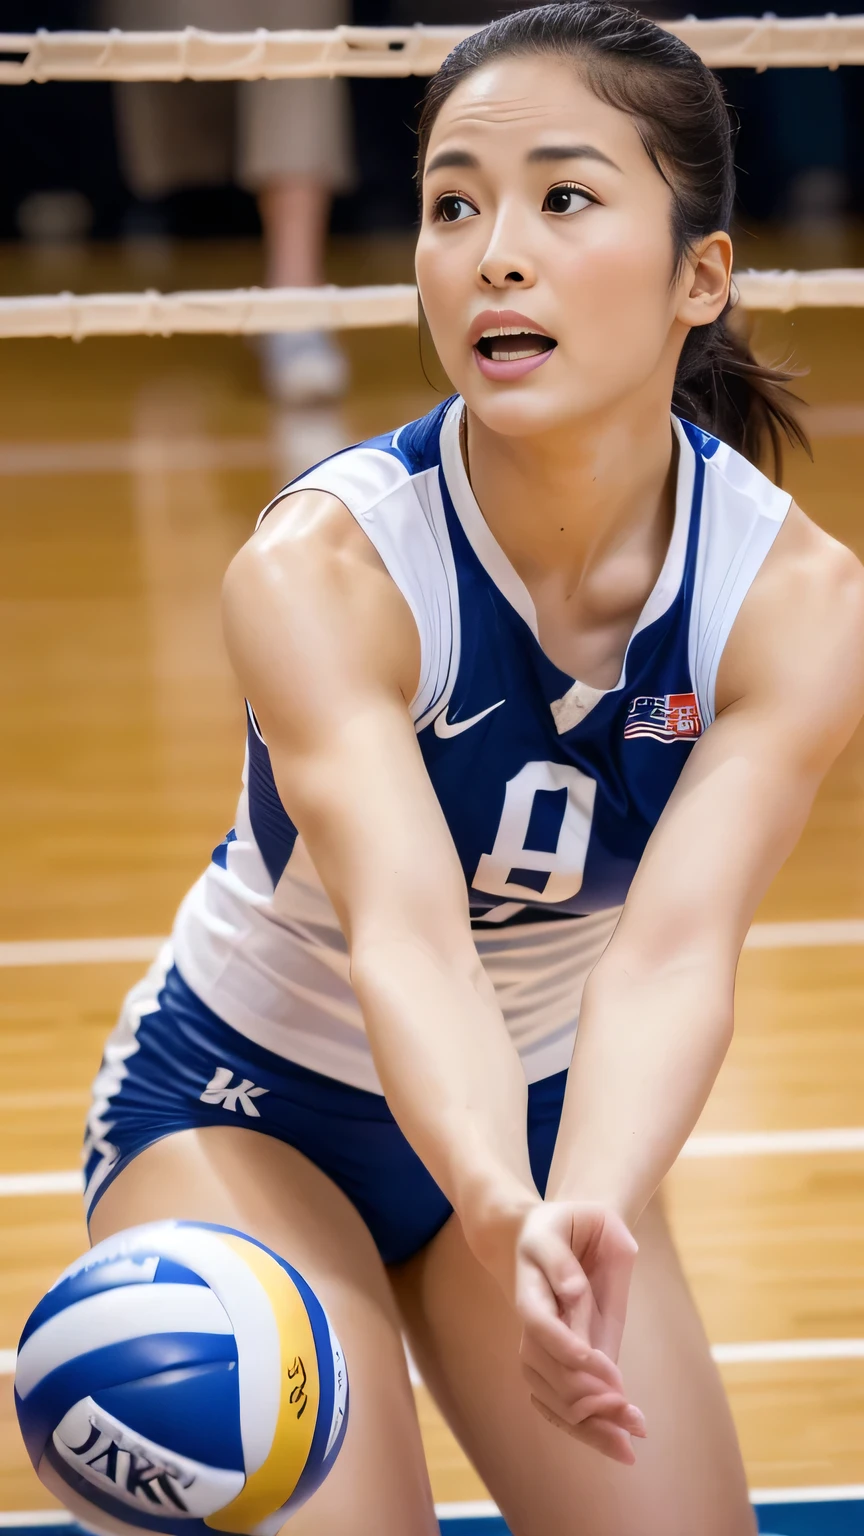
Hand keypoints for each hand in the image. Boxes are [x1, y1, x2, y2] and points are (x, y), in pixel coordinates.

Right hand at [514, 1201, 644, 1462]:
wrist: (546, 1235)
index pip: (538, 1318)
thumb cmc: (572, 1222)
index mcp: (531, 1276)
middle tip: (630, 1413)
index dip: (564, 1344)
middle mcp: (531, 1316)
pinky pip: (558, 1403)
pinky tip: (616, 1443)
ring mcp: (541, 1343)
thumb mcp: (579, 1216)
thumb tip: (574, 1294)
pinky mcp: (555, 1361)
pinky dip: (584, 1428)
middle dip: (587, 1395)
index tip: (598, 1366)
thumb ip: (567, 1256)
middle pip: (545, 1368)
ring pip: (550, 1393)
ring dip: (588, 1422)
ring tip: (630, 1439)